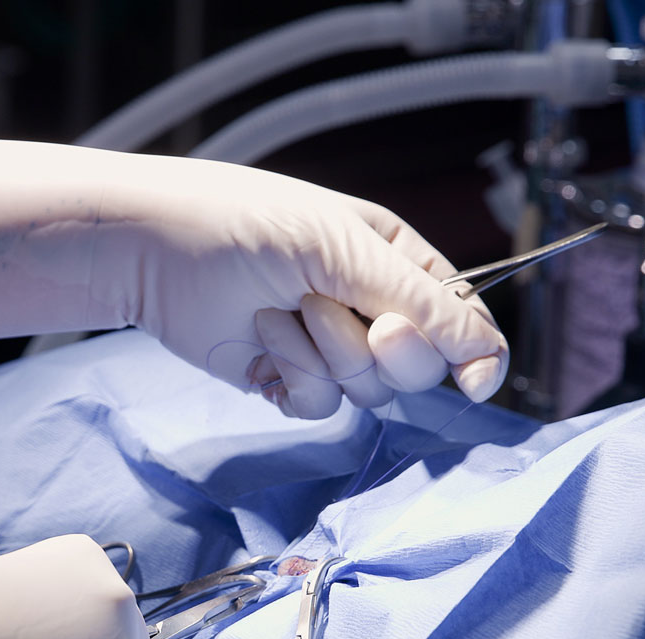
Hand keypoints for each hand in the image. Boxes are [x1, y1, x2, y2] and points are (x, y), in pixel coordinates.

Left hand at [0, 141, 507, 417]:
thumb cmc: (250, 224)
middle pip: (419, 371)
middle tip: (341, 313)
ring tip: (285, 309)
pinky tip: (261, 338)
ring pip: (367, 394)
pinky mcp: (287, 381)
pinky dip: (291, 375)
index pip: (463, 323)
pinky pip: (319, 407)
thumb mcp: (348, 249)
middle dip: (381, 351)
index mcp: (399, 265)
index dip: (475, 357)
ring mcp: (329, 350)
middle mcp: (371, 310)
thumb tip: (486, 355)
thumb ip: (423, 303)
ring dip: (326, 355)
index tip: (474, 383)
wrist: (157, 251)